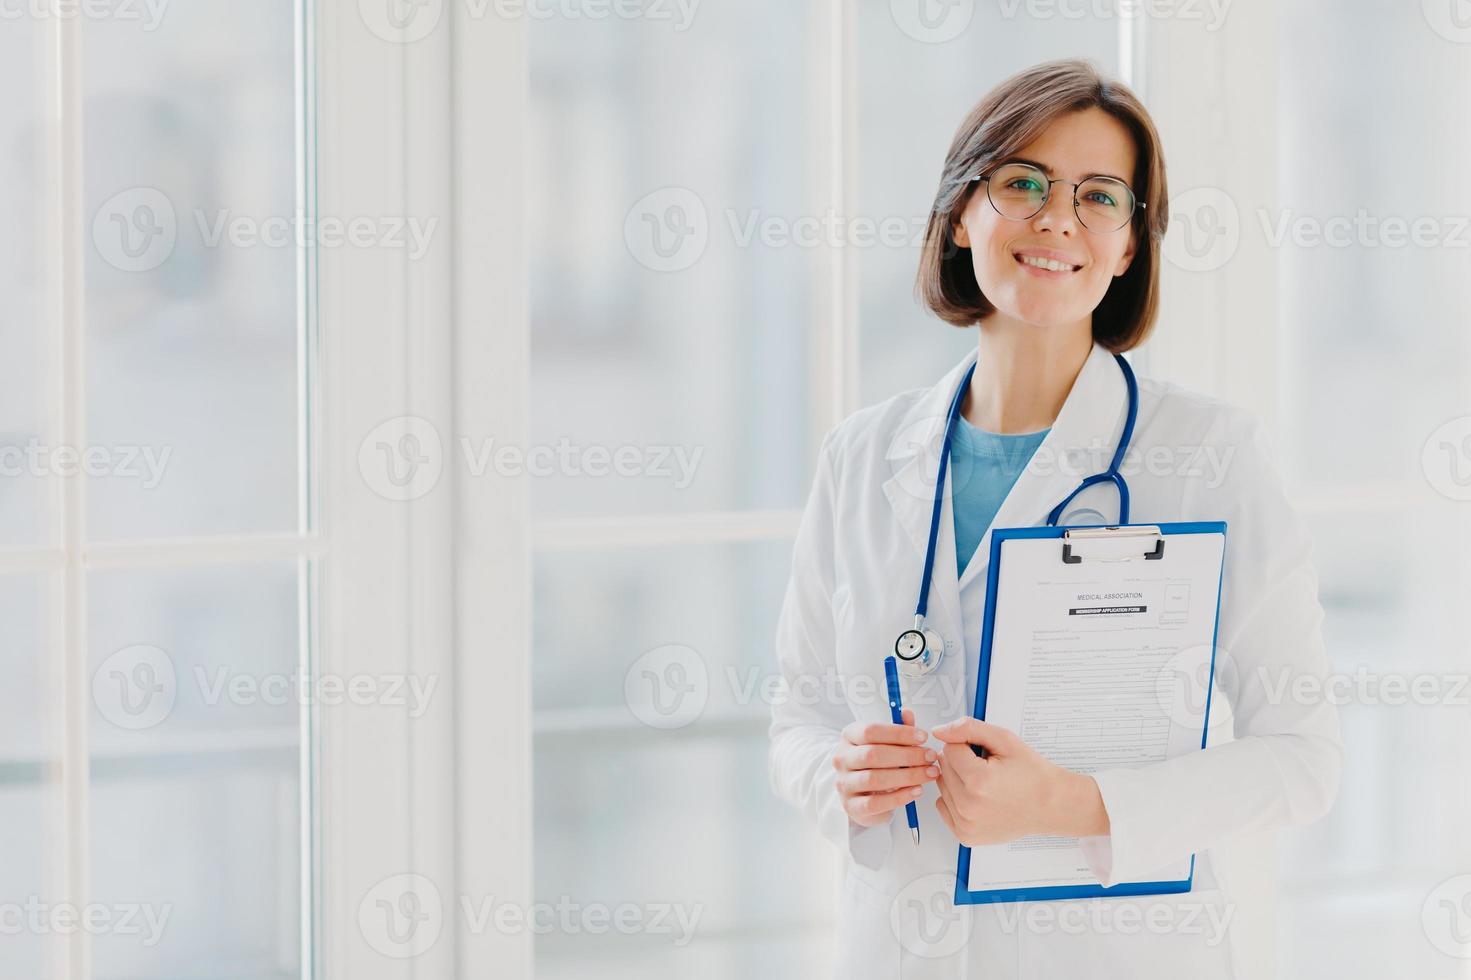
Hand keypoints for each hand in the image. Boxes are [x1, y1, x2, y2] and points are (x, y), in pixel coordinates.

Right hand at [833, 710, 940, 827]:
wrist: (862, 794)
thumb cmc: (877, 763)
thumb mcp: (887, 743)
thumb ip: (898, 729)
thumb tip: (907, 713)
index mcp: (849, 737)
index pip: (870, 731)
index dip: (899, 733)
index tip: (923, 737)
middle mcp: (842, 759)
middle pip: (873, 754)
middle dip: (907, 755)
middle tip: (930, 757)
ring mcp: (844, 783)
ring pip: (875, 779)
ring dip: (907, 776)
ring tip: (929, 774)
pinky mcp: (851, 806)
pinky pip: (876, 803)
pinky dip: (900, 797)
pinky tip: (917, 791)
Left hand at [930, 718, 1108, 844]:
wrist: (1050, 805)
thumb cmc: (1032, 774)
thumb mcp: (1004, 739)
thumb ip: (968, 728)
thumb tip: (939, 731)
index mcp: (978, 781)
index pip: (949, 749)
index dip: (967, 746)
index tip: (986, 754)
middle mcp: (969, 806)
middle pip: (943, 768)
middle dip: (962, 762)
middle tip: (988, 769)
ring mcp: (966, 824)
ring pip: (942, 786)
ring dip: (958, 780)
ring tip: (985, 784)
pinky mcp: (965, 835)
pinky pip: (944, 806)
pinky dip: (956, 799)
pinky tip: (978, 798)